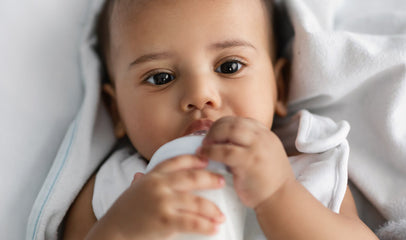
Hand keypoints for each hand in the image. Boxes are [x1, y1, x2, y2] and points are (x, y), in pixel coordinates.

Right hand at [97, 154, 224, 239]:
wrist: (112, 232)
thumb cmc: (123, 213)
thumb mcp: (132, 192)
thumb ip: (140, 182)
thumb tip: (139, 175)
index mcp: (152, 176)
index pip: (176, 161)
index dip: (193, 159)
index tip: (206, 160)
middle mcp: (158, 185)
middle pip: (192, 177)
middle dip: (210, 179)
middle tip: (222, 182)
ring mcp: (162, 201)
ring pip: (196, 202)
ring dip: (212, 209)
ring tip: (221, 215)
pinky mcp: (165, 220)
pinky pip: (192, 222)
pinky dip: (206, 225)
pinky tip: (215, 228)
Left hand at [197, 116, 294, 208]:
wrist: (281, 199)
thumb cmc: (268, 180)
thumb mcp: (262, 154)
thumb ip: (248, 145)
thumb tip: (221, 140)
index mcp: (266, 134)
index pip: (241, 121)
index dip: (224, 125)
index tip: (214, 134)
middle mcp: (262, 137)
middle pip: (233, 122)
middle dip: (216, 128)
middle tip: (206, 140)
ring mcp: (257, 148)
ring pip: (229, 131)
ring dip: (212, 137)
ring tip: (204, 147)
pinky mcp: (249, 161)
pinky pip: (225, 151)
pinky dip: (211, 151)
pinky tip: (204, 156)